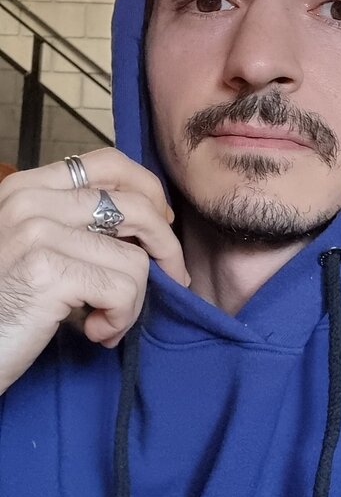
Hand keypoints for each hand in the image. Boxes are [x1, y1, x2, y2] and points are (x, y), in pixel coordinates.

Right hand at [0, 148, 189, 394]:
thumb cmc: (7, 308)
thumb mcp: (37, 249)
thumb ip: (77, 225)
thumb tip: (152, 222)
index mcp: (26, 187)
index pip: (108, 163)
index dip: (148, 191)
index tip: (162, 224)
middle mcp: (29, 201)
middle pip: (135, 206)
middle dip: (165, 248)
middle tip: (169, 279)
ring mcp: (37, 233)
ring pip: (134, 259)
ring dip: (131, 302)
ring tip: (105, 322)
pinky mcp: (48, 271)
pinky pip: (124, 290)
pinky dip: (120, 319)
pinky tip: (95, 332)